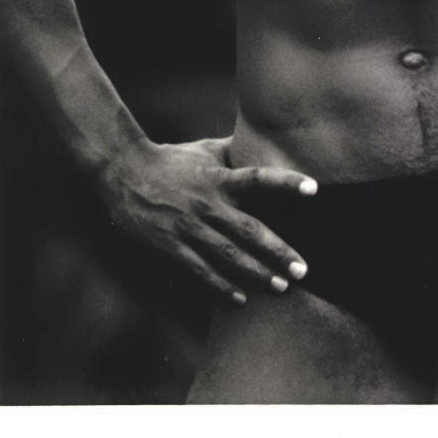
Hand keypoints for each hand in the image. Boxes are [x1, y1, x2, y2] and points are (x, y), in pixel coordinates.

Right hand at [95, 135, 317, 305]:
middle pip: (248, 229)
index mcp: (219, 178)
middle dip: (277, 250)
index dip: (286, 182)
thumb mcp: (205, 150)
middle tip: (303, 269)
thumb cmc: (172, 159)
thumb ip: (235, 151)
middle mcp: (208, 203)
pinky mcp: (170, 245)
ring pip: (227, 254)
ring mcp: (188, 226)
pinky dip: (220, 286)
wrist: (123, 171)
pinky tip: (240, 299)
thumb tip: (264, 139)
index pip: (258, 178)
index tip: (314, 189)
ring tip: (280, 286)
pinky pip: (199, 270)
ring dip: (255, 272)